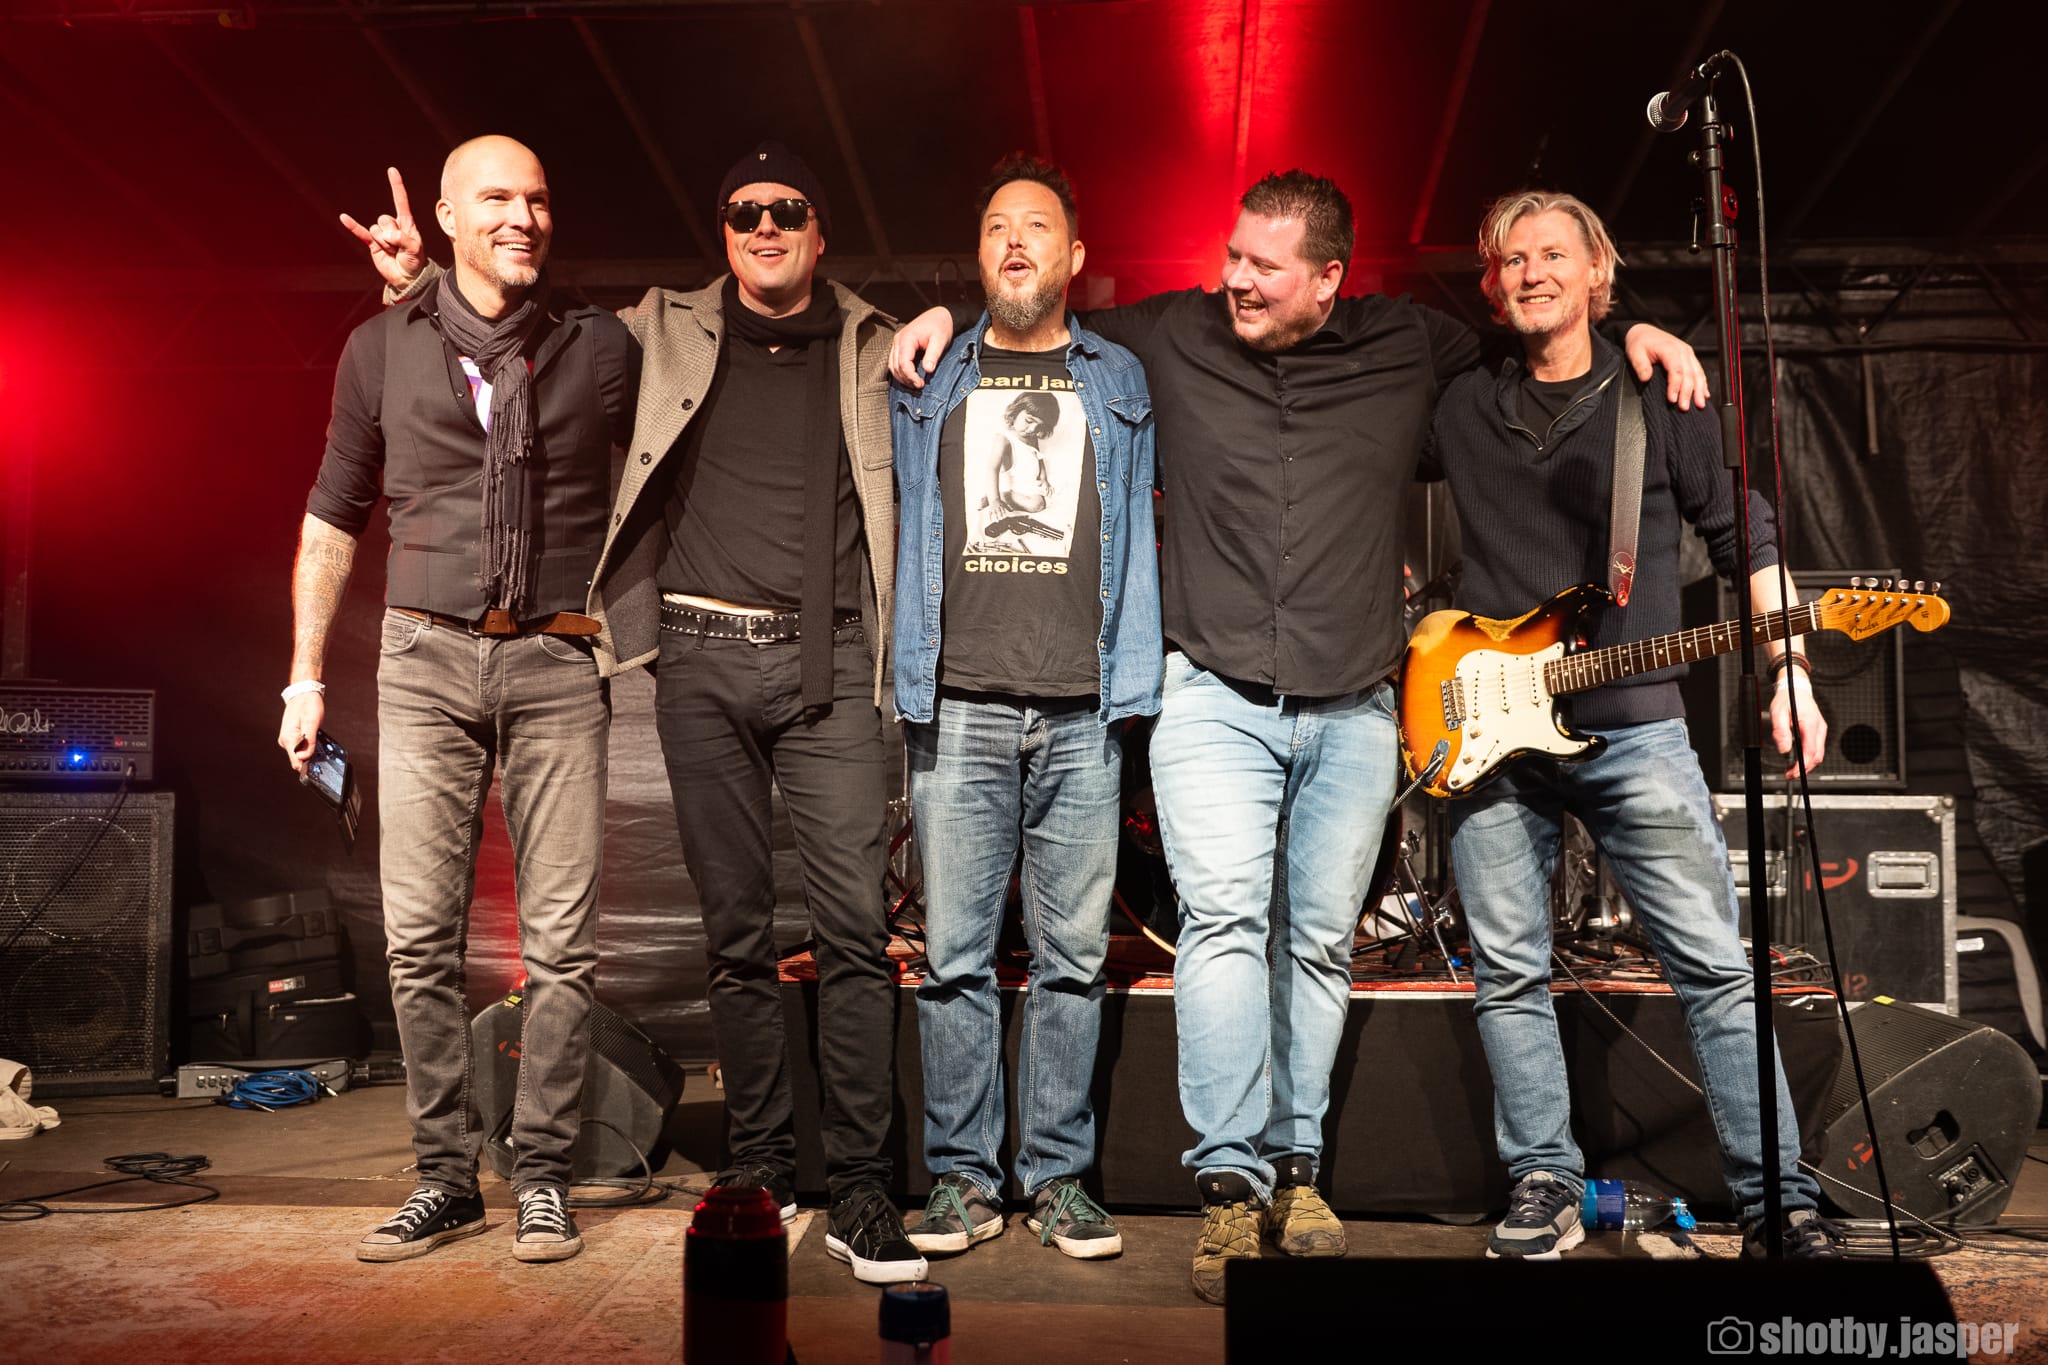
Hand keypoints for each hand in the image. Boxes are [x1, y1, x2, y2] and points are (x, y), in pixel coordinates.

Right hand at [279, 691, 324, 775]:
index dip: (308, 765)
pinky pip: (301, 746)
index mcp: (288, 738)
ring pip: (300, 753)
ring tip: (317, 738)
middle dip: (311, 757)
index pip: (296, 761)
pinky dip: (309, 745)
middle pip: (299, 759)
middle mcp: (285, 740)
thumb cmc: (308, 704)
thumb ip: (308, 741)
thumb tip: (303, 757)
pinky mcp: (292, 737)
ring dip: (310, 750)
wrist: (303, 693)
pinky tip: (314, 737)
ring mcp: (288, 739)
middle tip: (321, 747)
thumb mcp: (312, 722)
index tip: (318, 765)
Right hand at [340, 166, 425, 291]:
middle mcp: (393, 225)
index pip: (400, 201)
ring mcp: (381, 233)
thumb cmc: (415, 262)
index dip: (396, 186)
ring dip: (384, 243)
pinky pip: (361, 232)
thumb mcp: (415, 250)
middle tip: (400, 248)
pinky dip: (352, 226)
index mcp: (406, 223)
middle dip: (392, 235)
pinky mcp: (372, 243)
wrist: (407, 278)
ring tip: (393, 252)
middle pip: (385, 219)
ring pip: (376, 229)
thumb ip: (403, 239)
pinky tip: (344, 218)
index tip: (392, 170)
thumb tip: (388, 235)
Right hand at [888, 307, 956, 387]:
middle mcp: (898, 340)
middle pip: (895, 366)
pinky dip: (901, 371)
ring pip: (892, 365)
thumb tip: (928, 370)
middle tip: (919, 386)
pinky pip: (895, 362)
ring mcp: (897, 343)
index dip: (910, 376)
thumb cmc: (940, 326)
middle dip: (906, 379)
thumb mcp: (940, 340)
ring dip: (902, 377)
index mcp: (907, 338)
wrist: (940, 315)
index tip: (920, 384)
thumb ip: (933, 355)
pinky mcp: (900, 346)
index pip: (903, 362)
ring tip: (915, 384)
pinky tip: (910, 377)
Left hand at [1623, 323, 1710, 410]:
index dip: (1675, 386)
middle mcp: (1682, 350)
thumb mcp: (1635, 352)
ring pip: (1697, 373)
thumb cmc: (1640, 342)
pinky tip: (1705, 394)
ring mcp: (1687, 354)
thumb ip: (1641, 366)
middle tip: (1684, 407)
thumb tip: (1646, 378)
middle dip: (1688, 392)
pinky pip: (1699, 371)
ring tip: (1699, 404)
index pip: (1676, 370)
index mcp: (1670, 349)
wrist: (1643, 332)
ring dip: (1699, 390)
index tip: (1672, 399)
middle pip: (1689, 374)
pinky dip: (1703, 383)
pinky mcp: (1689, 357)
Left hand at [1769, 673, 1826, 778]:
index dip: (1802, 766)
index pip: (1810, 751)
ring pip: (1818, 753)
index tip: (1792, 773)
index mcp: (1810, 724)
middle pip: (1817, 756)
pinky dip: (1808, 757)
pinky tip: (1798, 759)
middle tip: (1789, 774)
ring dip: (1806, 764)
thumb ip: (1781, 732)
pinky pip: (1816, 748)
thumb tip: (1784, 750)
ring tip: (1791, 769)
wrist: (1796, 688)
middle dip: (1804, 769)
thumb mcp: (1778, 714)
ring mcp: (1820, 729)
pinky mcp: (1818, 730)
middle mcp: (1819, 728)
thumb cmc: (1787, 699)